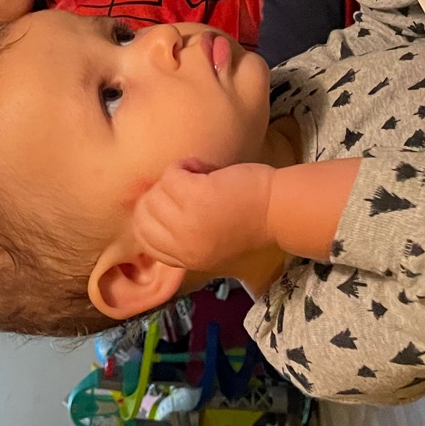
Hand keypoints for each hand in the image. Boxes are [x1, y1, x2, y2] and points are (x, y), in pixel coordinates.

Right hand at [132, 162, 275, 272]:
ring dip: (173, 178)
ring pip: (155, 193)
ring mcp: (189, 222)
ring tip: (197, 176)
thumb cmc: (251, 222)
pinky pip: (171, 175)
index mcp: (188, 259)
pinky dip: (183, 166)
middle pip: (144, 214)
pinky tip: (202, 168)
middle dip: (159, 194)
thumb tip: (155, 216)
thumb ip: (184, 240)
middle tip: (183, 186)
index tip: (168, 201)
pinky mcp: (197, 196)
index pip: (144, 240)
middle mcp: (184, 245)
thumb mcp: (213, 246)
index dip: (151, 215)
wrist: (280, 210)